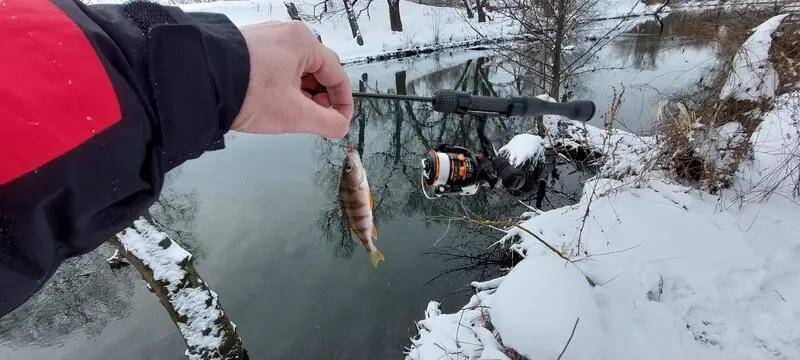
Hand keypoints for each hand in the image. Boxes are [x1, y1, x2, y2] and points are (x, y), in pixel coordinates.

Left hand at [231, 21, 352, 138]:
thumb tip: (340, 126)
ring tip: (291, 115)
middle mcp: (287, 34)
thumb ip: (327, 123)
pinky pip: (278, 67)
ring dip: (301, 94)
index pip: (337, 75)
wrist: (200, 82)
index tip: (339, 123)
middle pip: (318, 71)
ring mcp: (267, 39)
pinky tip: (274, 104)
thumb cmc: (246, 92)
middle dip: (320, 99)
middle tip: (315, 121)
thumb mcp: (294, 115)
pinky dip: (283, 87)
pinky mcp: (250, 48)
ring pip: (297, 70)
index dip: (343, 103)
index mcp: (304, 42)